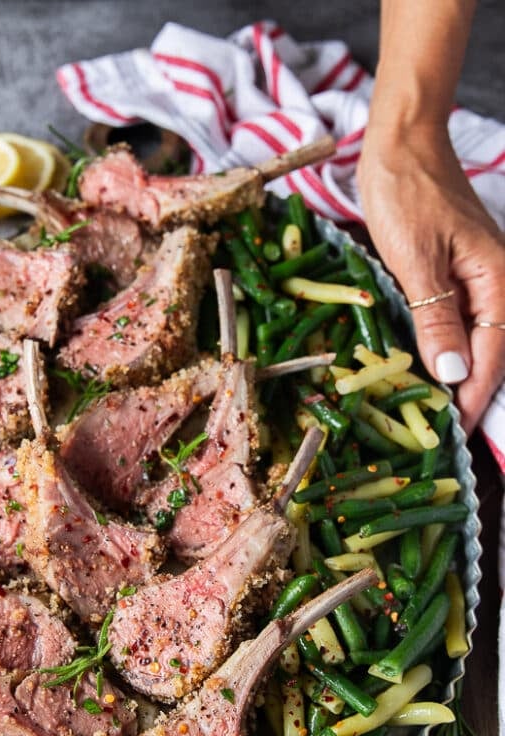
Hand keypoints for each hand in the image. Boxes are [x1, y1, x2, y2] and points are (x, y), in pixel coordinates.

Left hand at [357, 122, 504, 435]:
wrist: (400, 144)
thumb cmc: (407, 193)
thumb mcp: (416, 260)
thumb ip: (436, 317)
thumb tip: (454, 373)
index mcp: (498, 281)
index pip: (494, 356)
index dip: (472, 397)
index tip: (454, 433)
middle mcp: (496, 283)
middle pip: (490, 352)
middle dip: (467, 392)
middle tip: (438, 431)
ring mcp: (476, 278)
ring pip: (473, 339)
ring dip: (454, 373)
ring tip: (429, 410)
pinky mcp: (454, 274)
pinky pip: (456, 320)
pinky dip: (441, 346)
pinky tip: (423, 366)